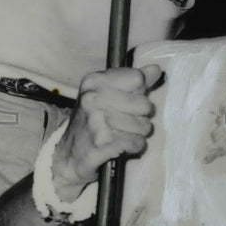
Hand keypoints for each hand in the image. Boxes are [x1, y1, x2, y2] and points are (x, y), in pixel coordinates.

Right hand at [51, 64, 162, 200]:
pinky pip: (137, 143)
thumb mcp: (108, 95)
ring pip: (143, 125)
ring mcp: (96, 121)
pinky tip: (122, 146)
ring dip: (138, 134)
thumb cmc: (93, 122)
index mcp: (95, 81)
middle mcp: (93, 98)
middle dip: (141, 117)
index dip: (139, 92)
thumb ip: (133, 81)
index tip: (128, 101)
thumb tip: (156, 69)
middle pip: (144, 104)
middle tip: (126, 122)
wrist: (69, 155)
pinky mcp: (102, 143)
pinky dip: (134, 146)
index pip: (137, 78)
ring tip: (123, 134)